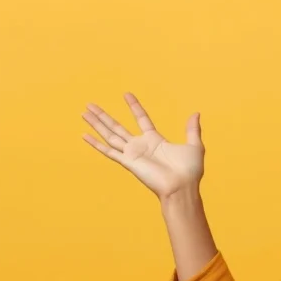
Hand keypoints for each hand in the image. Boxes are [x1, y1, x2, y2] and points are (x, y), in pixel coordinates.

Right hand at [81, 93, 204, 199]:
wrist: (183, 186)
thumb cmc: (189, 171)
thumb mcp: (194, 145)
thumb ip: (192, 129)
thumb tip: (196, 113)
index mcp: (155, 140)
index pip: (141, 119)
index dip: (134, 106)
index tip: (126, 94)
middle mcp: (140, 146)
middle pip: (117, 126)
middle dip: (104, 115)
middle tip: (91, 104)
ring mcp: (132, 153)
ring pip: (109, 135)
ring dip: (96, 124)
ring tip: (84, 112)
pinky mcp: (128, 162)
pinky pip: (109, 151)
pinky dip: (96, 143)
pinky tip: (84, 135)